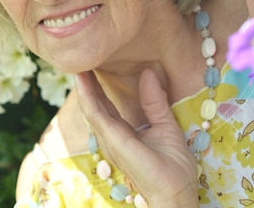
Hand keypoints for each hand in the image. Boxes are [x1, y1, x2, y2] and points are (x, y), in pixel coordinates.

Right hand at [76, 69, 198, 207]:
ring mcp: (110, 139)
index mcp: (124, 133)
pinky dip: (88, 96)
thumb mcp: (166, 125)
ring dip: (84, 86)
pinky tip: (83, 80)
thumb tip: (149, 73)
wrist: (175, 193)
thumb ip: (155, 101)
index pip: (106, 106)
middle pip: (95, 105)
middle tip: (81, 60)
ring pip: (91, 107)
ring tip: (78, 65)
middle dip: (87, 83)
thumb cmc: (173, 167)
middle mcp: (112, 136)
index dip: (98, 87)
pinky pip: (96, 114)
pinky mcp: (113, 139)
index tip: (94, 67)